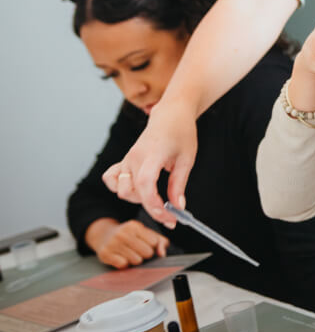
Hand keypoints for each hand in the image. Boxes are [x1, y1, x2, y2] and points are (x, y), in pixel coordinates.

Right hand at [84, 218, 168, 268]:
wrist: (104, 235)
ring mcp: (112, 243)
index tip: (145, 243)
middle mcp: (123, 233)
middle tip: (137, 249)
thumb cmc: (130, 236)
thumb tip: (162, 254)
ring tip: (128, 253)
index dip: (151, 246)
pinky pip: (123, 265)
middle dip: (145, 254)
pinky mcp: (105, 254)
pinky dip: (124, 264)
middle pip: (147, 253)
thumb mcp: (145, 233)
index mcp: (135, 225)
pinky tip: (120, 256)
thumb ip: (160, 242)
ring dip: (135, 260)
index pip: (154, 243)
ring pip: (136, 261)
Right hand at [102, 100, 196, 226]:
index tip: (170, 217)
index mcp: (153, 153)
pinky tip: (137, 188)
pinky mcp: (124, 160)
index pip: (145, 184)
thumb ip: (179, 184)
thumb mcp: (187, 159)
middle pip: (132, 192)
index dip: (154, 205)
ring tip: (157, 196)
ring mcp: (127, 158)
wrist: (171, 114)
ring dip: (137, 199)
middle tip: (171, 213)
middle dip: (151, 208)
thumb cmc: (181, 133)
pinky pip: (111, 178)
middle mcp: (135, 157)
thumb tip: (178, 207)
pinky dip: (120, 188)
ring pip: (121, 189)